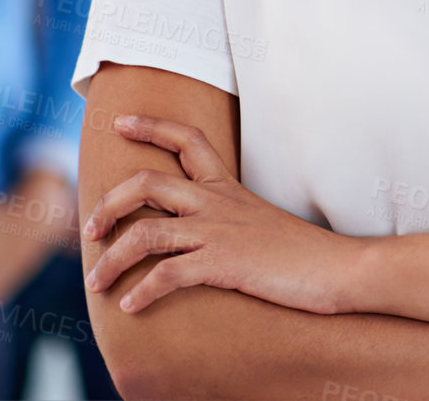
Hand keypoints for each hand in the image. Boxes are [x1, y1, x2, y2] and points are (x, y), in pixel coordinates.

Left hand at [82, 114, 363, 314]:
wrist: (337, 268)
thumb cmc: (304, 252)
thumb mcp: (262, 222)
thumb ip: (232, 217)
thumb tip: (205, 231)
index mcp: (228, 187)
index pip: (188, 139)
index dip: (151, 126)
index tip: (121, 122)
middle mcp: (218, 202)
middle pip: (148, 182)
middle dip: (110, 202)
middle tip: (90, 227)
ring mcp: (218, 231)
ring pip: (146, 232)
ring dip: (112, 258)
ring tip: (96, 280)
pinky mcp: (222, 263)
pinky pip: (166, 274)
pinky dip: (141, 292)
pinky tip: (130, 306)